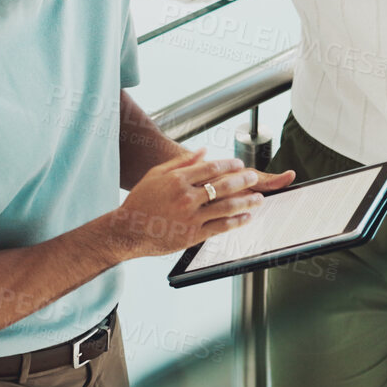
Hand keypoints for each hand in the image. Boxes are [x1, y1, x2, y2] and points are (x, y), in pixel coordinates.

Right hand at [113, 149, 275, 257]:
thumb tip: (204, 151)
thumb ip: (181, 162)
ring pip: (227, 207)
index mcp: (178, 179)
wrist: (128, 230)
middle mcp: (186, 197)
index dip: (229, 165)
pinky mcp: (193, 235)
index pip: (211, 168)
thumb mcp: (156, 175)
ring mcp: (191, 217)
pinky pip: (221, 227)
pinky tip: (246, 218)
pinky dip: (237, 222)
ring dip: (247, 202)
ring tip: (259, 199)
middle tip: (254, 177)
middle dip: (243, 181)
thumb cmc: (140, 201)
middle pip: (223, 186)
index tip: (239, 164)